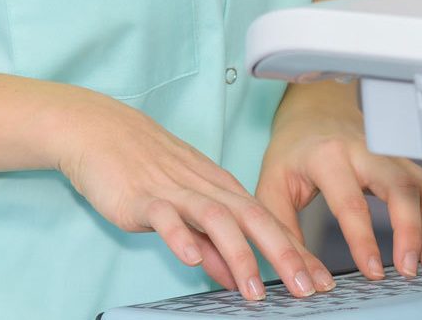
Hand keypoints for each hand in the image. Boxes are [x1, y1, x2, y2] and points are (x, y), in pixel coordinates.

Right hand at [51, 89, 334, 300]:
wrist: (100, 130)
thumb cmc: (144, 168)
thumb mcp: (186, 206)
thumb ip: (211, 242)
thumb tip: (236, 277)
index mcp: (220, 188)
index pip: (268, 221)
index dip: (296, 251)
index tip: (321, 280)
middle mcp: (205, 188)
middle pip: (254, 218)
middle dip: (284, 255)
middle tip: (306, 288)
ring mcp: (175, 191)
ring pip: (217, 219)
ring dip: (239, 255)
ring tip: (253, 290)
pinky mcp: (142, 197)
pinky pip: (165, 217)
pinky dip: (180, 237)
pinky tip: (190, 259)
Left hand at [254, 89, 421, 281]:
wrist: (314, 112)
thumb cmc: (293, 151)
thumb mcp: (273, 189)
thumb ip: (286, 237)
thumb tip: (305, 281)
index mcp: (328, 156)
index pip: (350, 201)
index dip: (363, 240)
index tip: (373, 271)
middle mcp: (366, 151)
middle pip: (400, 187)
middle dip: (412, 230)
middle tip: (412, 269)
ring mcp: (392, 155)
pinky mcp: (408, 163)